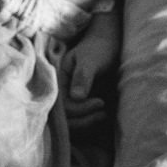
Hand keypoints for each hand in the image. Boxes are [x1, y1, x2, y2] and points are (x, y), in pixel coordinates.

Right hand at [62, 4, 121, 128]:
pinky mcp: (81, 102)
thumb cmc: (99, 48)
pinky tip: (103, 114)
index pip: (61, 105)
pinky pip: (80, 118)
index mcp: (57, 79)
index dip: (79, 109)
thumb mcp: (90, 59)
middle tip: (103, 112)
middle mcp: (61, 91)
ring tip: (104, 114)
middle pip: (64, 117)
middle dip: (83, 119)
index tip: (100, 102)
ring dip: (87, 121)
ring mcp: (70, 98)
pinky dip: (90, 120)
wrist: (109, 44)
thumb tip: (76, 97)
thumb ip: (82, 77)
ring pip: (71, 121)